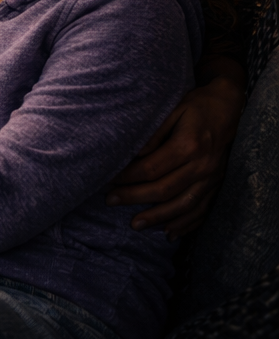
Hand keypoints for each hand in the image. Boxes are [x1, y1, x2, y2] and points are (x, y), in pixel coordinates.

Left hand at [109, 73, 244, 238]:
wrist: (230, 107)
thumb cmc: (196, 106)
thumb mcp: (171, 110)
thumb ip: (152, 134)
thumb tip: (132, 154)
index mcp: (188, 146)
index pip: (151, 169)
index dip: (128, 177)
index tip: (108, 181)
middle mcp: (202, 166)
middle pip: (165, 190)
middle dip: (135, 198)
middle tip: (111, 201)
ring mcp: (213, 178)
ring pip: (184, 205)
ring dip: (159, 217)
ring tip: (136, 225)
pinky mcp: (218, 184)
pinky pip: (203, 209)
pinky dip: (186, 223)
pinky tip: (170, 232)